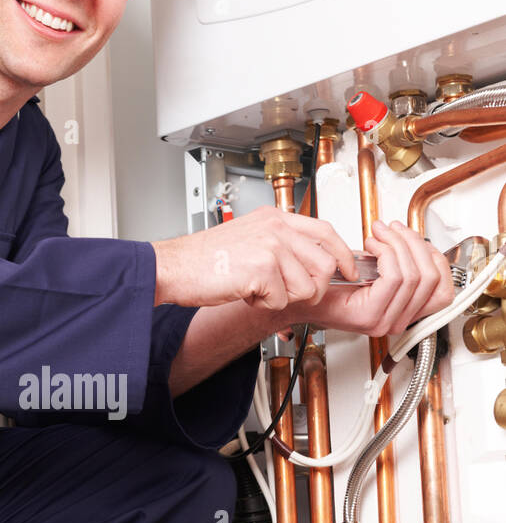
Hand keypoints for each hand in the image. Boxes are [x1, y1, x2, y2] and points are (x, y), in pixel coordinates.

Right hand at [152, 204, 357, 310]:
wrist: (174, 267)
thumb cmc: (204, 259)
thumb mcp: (249, 237)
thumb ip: (280, 243)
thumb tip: (308, 262)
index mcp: (275, 218)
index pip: (326, 232)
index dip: (342, 255)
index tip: (348, 270)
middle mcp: (276, 228)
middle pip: (324, 264)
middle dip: (312, 288)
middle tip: (287, 293)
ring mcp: (271, 246)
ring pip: (306, 286)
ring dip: (283, 298)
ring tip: (258, 290)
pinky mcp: (262, 268)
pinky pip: (282, 300)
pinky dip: (263, 304)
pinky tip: (245, 293)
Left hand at [304, 220, 453, 336]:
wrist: (301, 297)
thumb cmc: (331, 284)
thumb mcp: (375, 271)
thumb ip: (401, 263)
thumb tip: (417, 244)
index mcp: (405, 313)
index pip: (443, 291)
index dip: (436, 259)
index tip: (415, 240)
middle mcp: (398, 321)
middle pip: (430, 278)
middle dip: (414, 244)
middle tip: (393, 229)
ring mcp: (385, 321)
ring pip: (414, 275)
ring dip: (398, 245)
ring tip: (379, 234)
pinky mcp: (370, 316)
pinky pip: (394, 277)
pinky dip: (386, 253)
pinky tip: (371, 246)